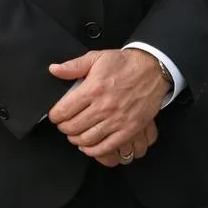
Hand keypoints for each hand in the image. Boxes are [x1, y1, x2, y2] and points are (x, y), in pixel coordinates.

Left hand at [47, 49, 167, 159]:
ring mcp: (117, 120)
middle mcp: (104, 107)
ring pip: (86, 139)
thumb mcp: (97, 57)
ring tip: (75, 134)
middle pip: (72, 127)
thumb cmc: (124, 63)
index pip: (63, 111)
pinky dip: (93, 150)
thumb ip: (74, 65)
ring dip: (76, 139)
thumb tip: (54, 70)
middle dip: (64, 127)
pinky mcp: (129, 130)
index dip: (55, 115)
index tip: (56, 115)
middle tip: (65, 124)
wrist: (152, 69)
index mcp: (93, 89)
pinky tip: (89, 145)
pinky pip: (105, 147)